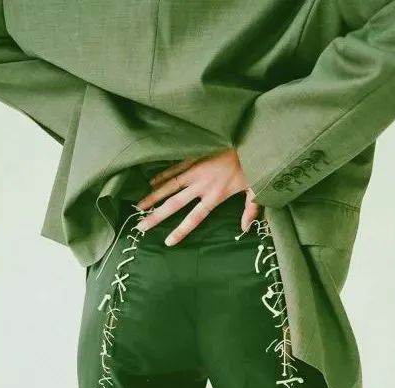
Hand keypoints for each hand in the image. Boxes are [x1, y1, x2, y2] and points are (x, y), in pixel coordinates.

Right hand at [133, 148, 258, 245]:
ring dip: (153, 196)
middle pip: (175, 204)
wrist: (250, 137)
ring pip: (169, 185)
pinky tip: (150, 182)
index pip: (194, 218)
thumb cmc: (254, 165)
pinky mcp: (194, 156)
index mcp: (215, 195)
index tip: (168, 242)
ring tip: (138, 205)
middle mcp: (201, 184)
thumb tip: (245, 229)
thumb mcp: (256, 189)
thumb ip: (250, 210)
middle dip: (157, 216)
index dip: (180, 230)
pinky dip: (162, 175)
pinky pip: (174, 167)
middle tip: (141, 225)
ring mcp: (195, 169)